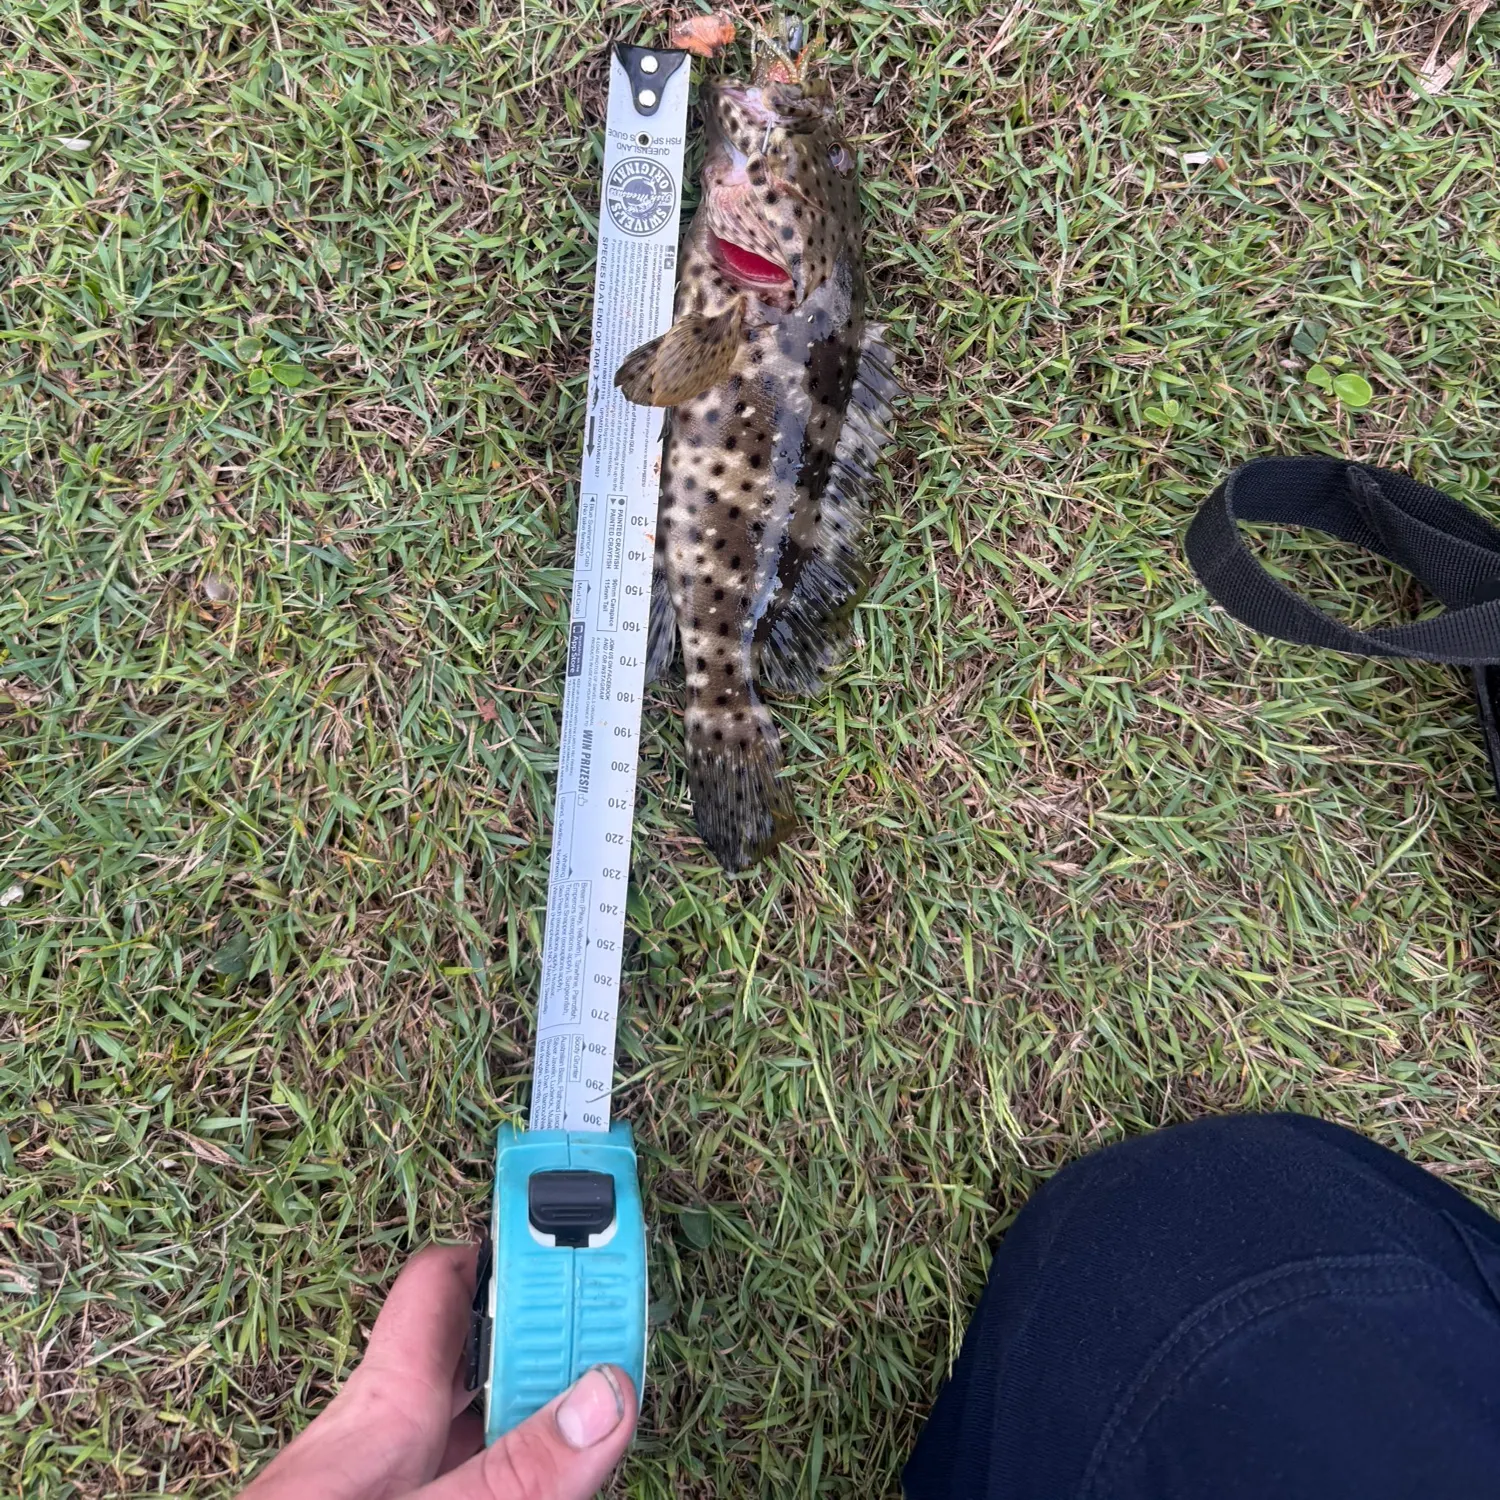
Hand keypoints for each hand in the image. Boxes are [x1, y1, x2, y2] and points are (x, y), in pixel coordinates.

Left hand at [241, 1244, 636, 1499]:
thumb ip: (513, 1475)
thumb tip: (604, 1399)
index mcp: (381, 1409)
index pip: (445, 1283)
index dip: (513, 1250)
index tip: (590, 1245)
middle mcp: (386, 1442)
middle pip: (483, 1363)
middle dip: (549, 1348)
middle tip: (619, 1350)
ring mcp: (390, 1489)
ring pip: (481, 1432)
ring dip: (540, 1422)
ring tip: (602, 1421)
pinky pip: (462, 1479)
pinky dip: (515, 1475)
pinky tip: (550, 1485)